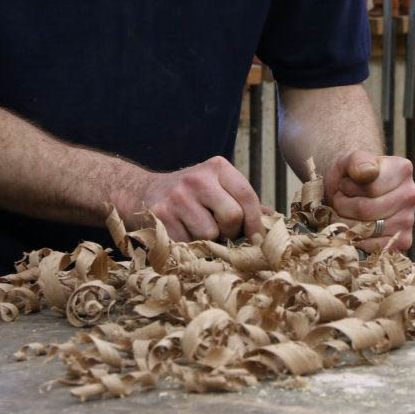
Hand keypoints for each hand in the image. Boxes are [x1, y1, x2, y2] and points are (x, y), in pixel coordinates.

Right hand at [117, 156, 262, 241]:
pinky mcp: (161, 216)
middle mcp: (198, 178)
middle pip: (232, 216)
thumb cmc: (190, 196)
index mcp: (217, 167)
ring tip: (199, 232)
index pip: (247, 195)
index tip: (255, 238)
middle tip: (222, 234)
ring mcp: (178, 196)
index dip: (255, 222)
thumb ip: (243, 202)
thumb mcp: (217, 188)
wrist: (140, 193)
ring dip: (208, 241)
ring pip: (210, 234)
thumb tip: (274, 222)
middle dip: (231, 232)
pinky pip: (188, 244)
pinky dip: (189, 247)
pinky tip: (182, 235)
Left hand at [325, 150, 414, 251]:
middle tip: (341, 200)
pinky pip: (374, 247)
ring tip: (348, 212)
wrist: (352, 192)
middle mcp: (411, 194)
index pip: (369, 188)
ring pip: (367, 229)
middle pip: (366, 210)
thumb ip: (357, 161)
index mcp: (402, 170)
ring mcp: (409, 219)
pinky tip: (357, 229)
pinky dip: (358, 240)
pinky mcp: (404, 241)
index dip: (347, 188)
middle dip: (344, 207)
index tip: (345, 184)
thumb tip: (369, 171)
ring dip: (347, 223)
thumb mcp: (348, 161)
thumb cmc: (351, 176)